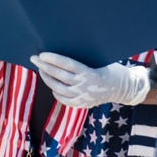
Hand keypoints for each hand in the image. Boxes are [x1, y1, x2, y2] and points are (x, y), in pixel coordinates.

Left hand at [30, 52, 149, 108]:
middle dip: (44, 66)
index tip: (42, 54)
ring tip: (40, 69)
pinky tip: (51, 83)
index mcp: (91, 73)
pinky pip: (63, 99)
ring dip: (47, 78)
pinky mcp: (81, 105)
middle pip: (59, 76)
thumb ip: (84, 60)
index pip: (67, 65)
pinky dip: (55, 91)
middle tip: (33, 58)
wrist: (123, 89)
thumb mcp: (101, 61)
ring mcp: (82, 98)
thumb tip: (63, 51)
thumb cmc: (111, 70)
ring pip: (58, 88)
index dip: (53, 59)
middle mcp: (85, 87)